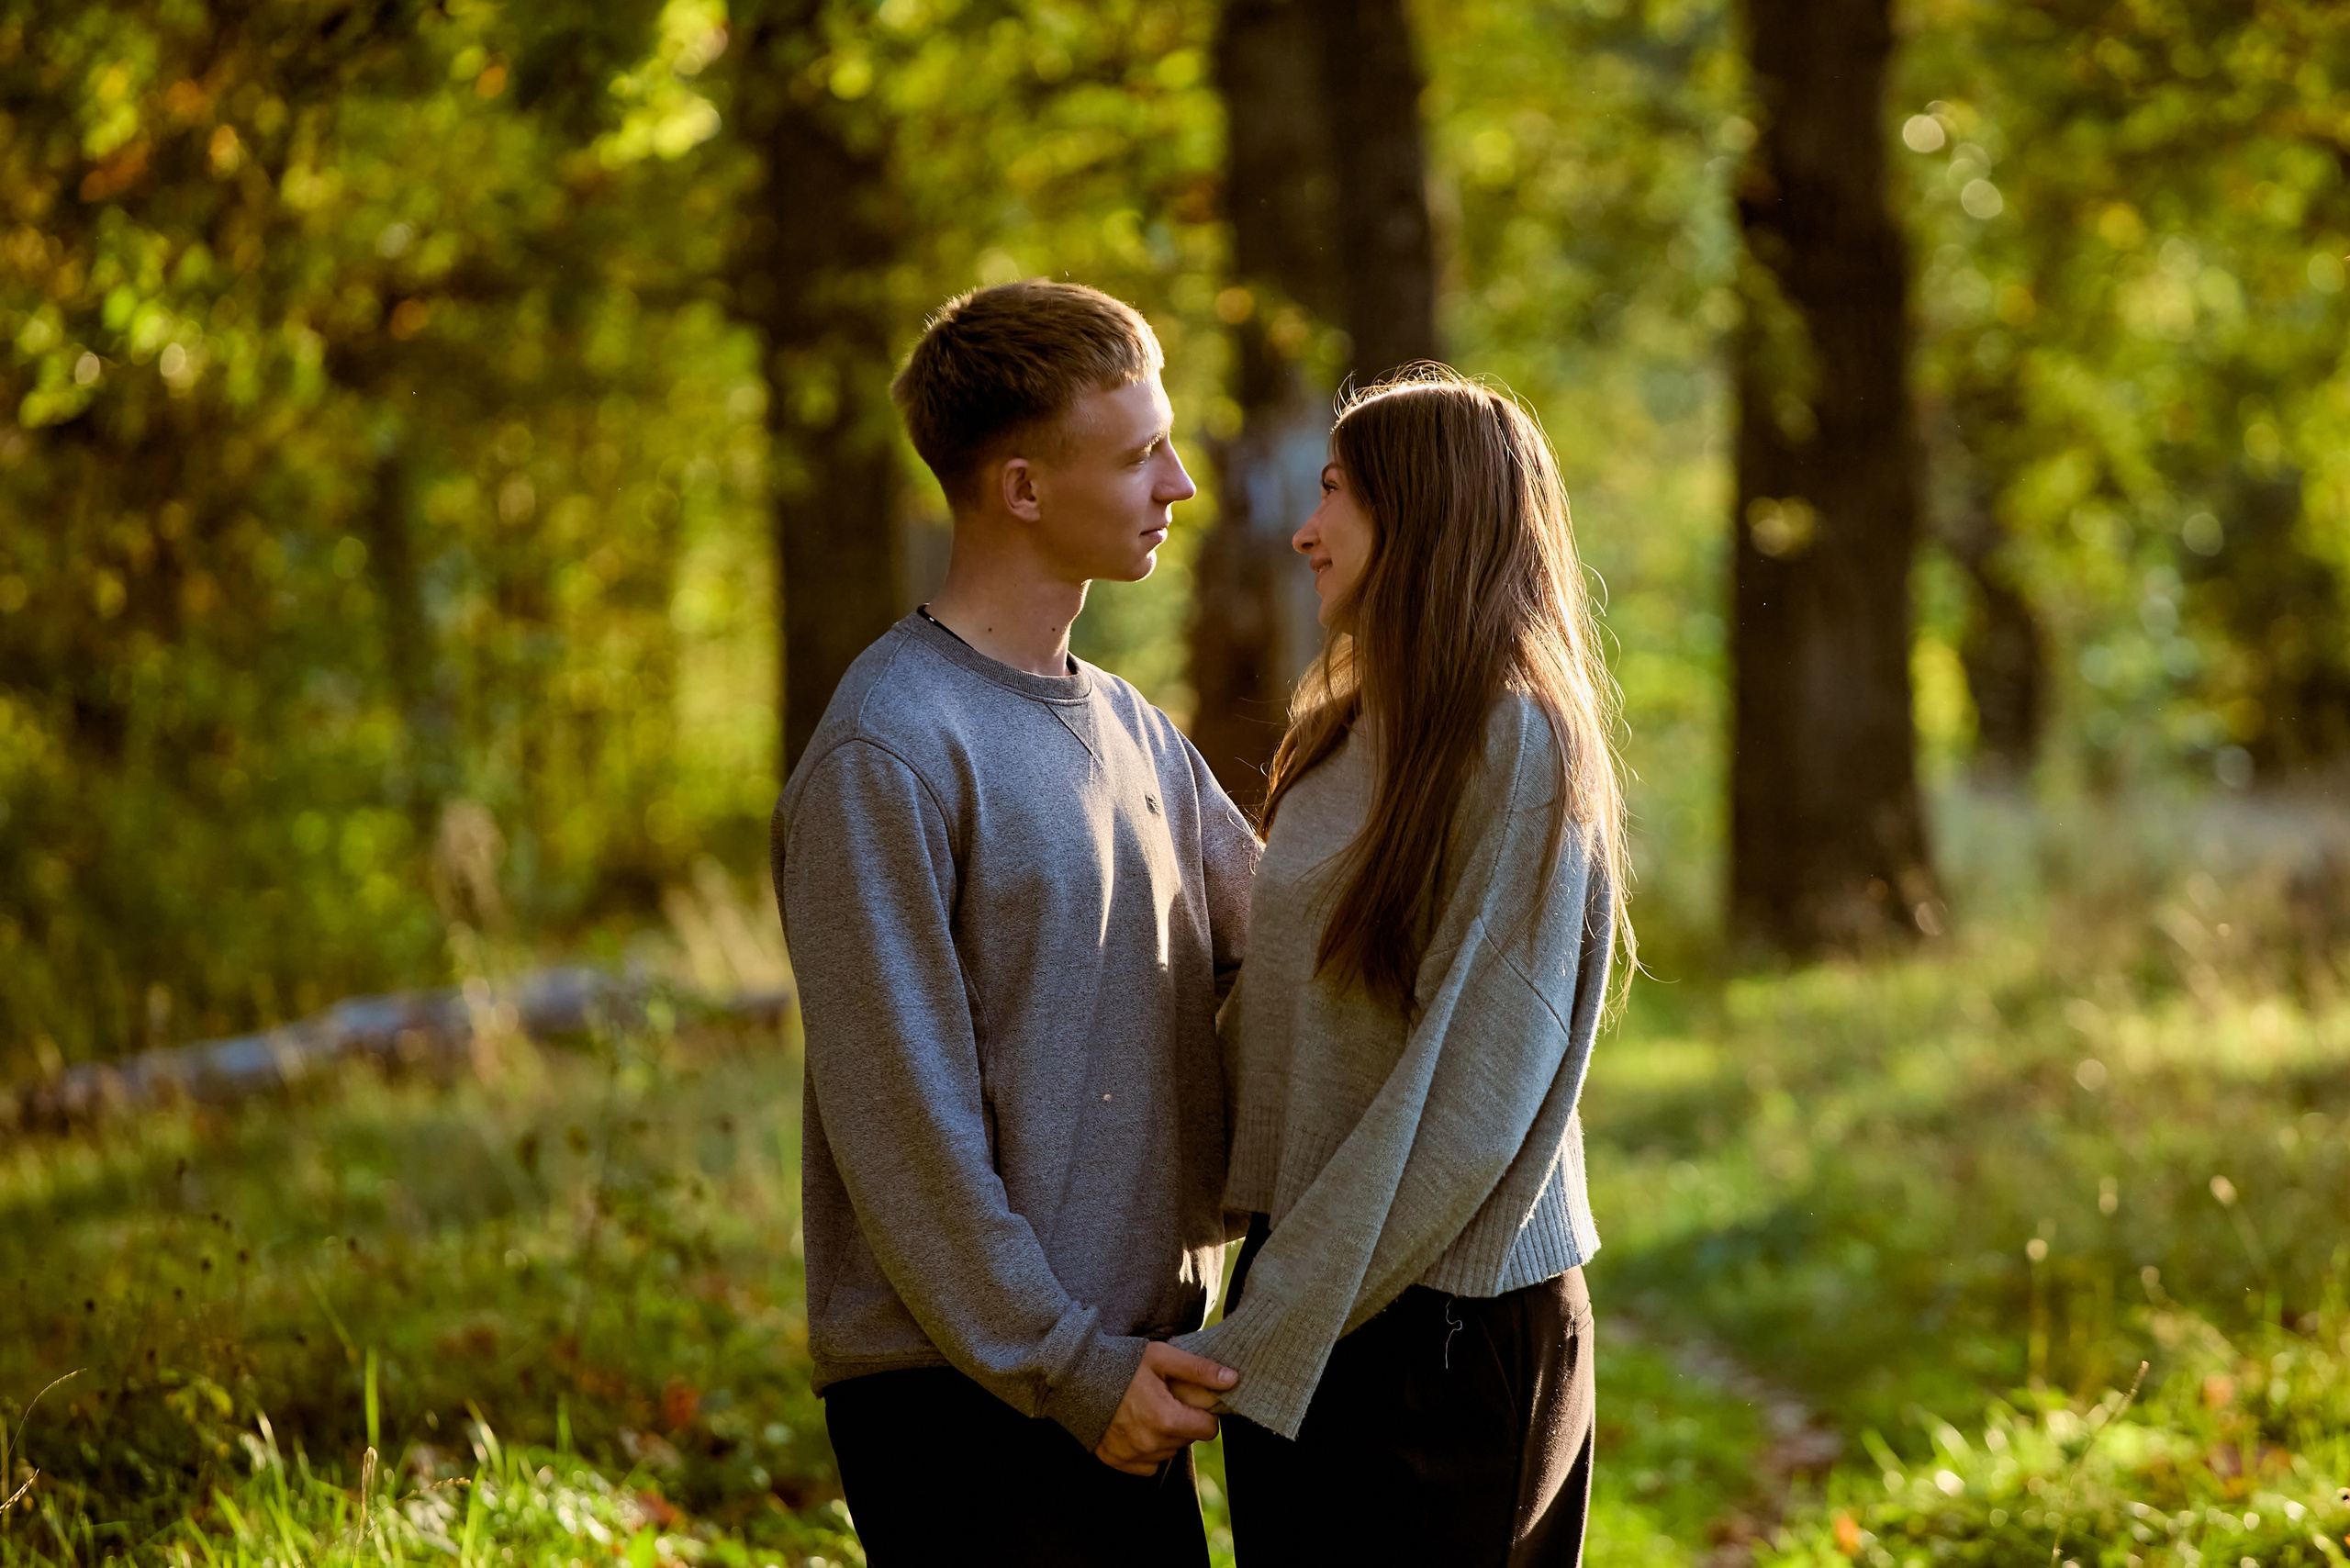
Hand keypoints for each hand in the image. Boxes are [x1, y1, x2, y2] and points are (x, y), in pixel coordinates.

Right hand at [1093, 1343, 1236, 1475]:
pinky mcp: (1117, 1461)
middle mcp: (1150, 1444)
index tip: (1191, 1401)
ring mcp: (1132, 1456)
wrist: (1077, 1376)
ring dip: (1167, 1436)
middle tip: (1167, 1400)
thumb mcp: (1162, 1357)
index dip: (1204, 1414)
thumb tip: (1232, 1379)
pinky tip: (1137, 1427)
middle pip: (1188, 1440)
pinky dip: (1148, 1449)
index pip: (1209, 1430)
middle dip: (1184, 1421)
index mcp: (1166, 1419)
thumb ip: (1199, 1370)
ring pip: (1169, 1452)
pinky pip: (1148, 1464)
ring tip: (1149, 1410)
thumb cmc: (1122, 1363)